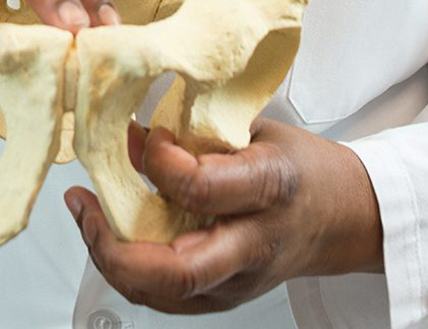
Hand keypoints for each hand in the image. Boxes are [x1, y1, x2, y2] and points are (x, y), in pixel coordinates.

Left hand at [64, 118, 382, 314]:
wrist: (342, 217)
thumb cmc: (298, 166)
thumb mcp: (254, 128)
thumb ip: (193, 131)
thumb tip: (129, 132)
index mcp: (270, 188)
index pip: (204, 188)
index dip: (162, 164)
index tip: (146, 139)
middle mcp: (254, 244)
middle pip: (179, 271)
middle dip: (117, 247)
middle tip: (86, 207)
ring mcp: (239, 282)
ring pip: (164, 294)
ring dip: (111, 259)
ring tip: (85, 214)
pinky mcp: (225, 300)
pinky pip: (165, 298)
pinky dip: (128, 269)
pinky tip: (108, 235)